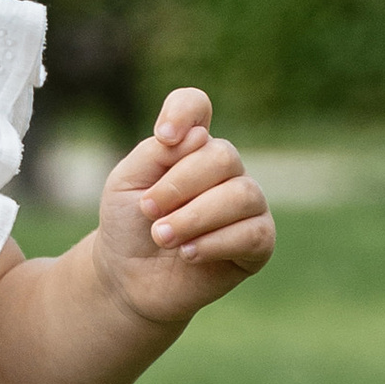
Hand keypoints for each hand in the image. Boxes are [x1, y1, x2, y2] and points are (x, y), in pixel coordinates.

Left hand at [94, 88, 274, 326]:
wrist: (127, 278)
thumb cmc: (128, 225)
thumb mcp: (125, 183)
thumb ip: (155, 154)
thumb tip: (198, 137)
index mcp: (189, 147)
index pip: (196, 105)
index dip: (183, 112)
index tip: (162, 138)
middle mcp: (224, 169)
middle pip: (222, 155)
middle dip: (180, 185)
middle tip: (148, 211)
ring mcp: (247, 204)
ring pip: (240, 195)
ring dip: (194, 217)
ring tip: (162, 237)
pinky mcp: (258, 242)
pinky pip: (252, 233)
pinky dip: (214, 243)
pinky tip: (188, 254)